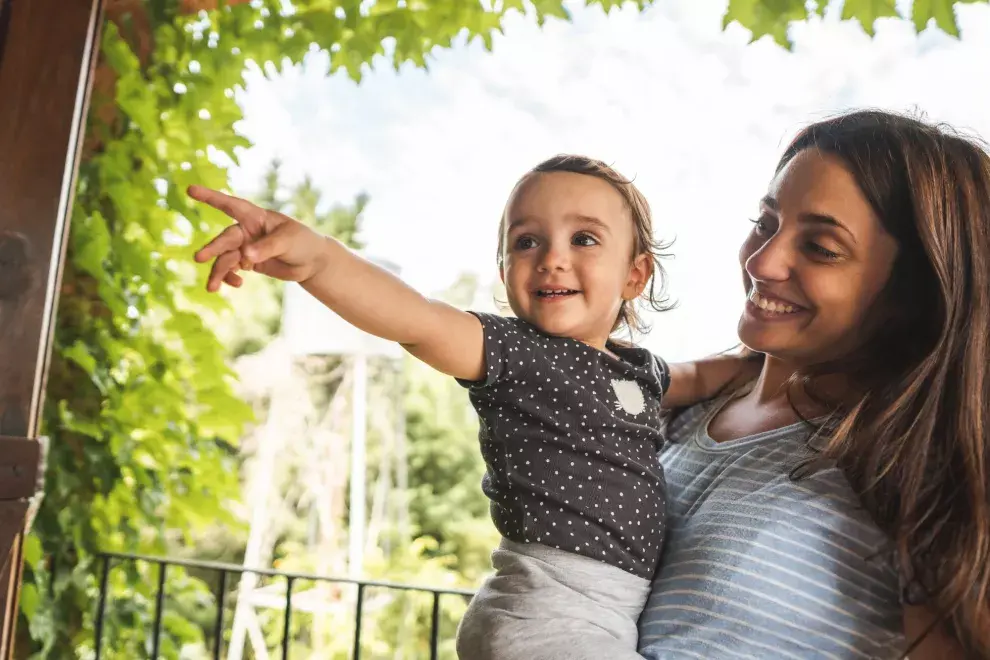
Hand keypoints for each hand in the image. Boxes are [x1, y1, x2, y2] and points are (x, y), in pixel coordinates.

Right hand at [189, 186, 327, 291]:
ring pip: (225, 259)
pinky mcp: (248, 263)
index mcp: (255, 217)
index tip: (190, 190)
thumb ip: (266, 247)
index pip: (231, 205)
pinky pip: (232, 270)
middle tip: (199, 258)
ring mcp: (245, 247)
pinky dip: (230, 277)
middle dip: (213, 249)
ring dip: (218, 272)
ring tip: (212, 288)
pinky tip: (237, 284)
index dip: (211, 197)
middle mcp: (247, 231)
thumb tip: (245, 257)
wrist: (312, 262)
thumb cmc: (302, 242)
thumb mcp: (287, 241)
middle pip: (225, 239)